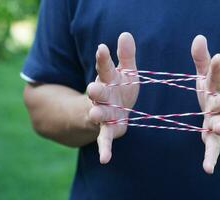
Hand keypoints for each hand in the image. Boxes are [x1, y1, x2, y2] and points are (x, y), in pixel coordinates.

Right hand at [87, 32, 138, 163]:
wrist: (110, 109)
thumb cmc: (119, 88)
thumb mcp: (125, 72)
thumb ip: (126, 56)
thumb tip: (125, 33)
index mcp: (107, 80)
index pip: (104, 67)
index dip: (103, 59)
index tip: (102, 48)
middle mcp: (101, 96)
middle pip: (97, 92)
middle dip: (95, 90)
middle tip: (93, 87)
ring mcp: (102, 114)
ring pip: (98, 113)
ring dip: (96, 114)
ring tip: (94, 114)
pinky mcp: (107, 130)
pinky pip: (104, 140)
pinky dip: (104, 149)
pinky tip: (105, 159)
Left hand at [191, 35, 219, 173]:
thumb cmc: (214, 94)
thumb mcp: (206, 77)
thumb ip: (201, 60)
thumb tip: (198, 37)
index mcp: (217, 89)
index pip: (217, 77)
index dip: (217, 68)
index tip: (218, 57)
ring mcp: (219, 123)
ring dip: (219, 127)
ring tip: (218, 129)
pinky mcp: (214, 139)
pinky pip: (213, 149)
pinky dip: (211, 158)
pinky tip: (208, 169)